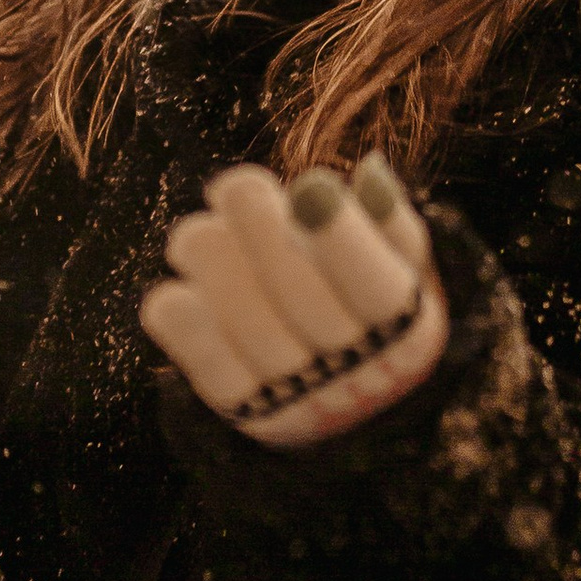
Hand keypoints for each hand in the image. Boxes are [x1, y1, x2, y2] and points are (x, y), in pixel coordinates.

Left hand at [141, 158, 445, 448]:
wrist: (343, 391)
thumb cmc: (370, 305)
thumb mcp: (400, 264)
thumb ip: (387, 221)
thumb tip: (370, 172)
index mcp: (405, 330)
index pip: (377, 287)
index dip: (340, 236)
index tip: (309, 183)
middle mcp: (354, 370)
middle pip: (307, 303)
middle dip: (265, 237)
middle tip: (235, 186)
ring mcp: (297, 394)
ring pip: (254, 333)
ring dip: (218, 273)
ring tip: (200, 229)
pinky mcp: (245, 408)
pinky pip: (210, 372)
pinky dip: (187, 331)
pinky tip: (176, 290)